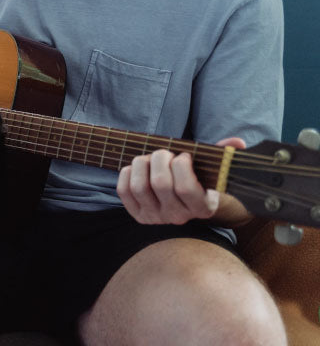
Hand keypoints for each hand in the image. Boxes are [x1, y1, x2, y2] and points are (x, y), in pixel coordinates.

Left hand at [117, 137, 245, 224]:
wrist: (182, 199)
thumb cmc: (197, 178)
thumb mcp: (211, 168)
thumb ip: (223, 154)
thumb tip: (237, 143)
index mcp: (202, 207)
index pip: (185, 188)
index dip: (181, 165)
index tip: (184, 155)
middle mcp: (178, 217)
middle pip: (160, 183)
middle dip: (160, 158)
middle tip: (165, 153)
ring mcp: (156, 218)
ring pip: (139, 186)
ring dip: (141, 163)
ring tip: (150, 159)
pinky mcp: (138, 215)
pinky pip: (123, 190)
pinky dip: (127, 173)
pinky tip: (138, 168)